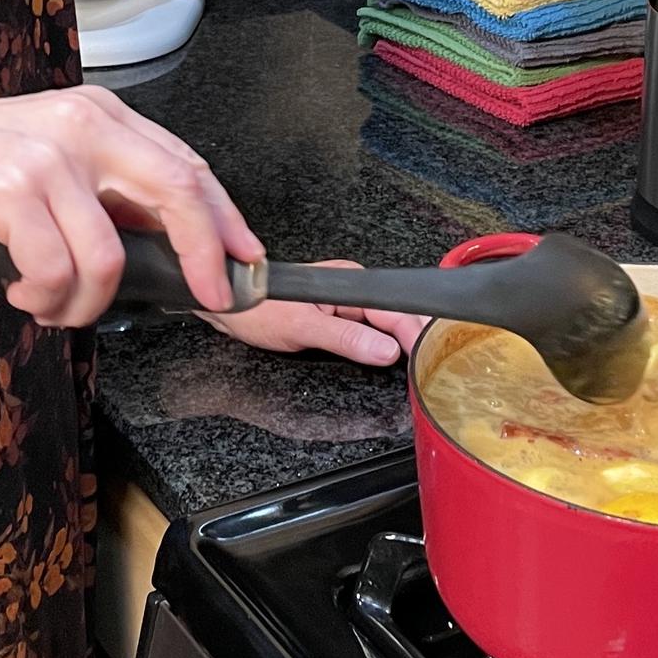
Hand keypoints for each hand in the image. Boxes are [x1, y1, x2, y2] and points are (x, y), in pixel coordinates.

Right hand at [0, 86, 260, 327]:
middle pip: (178, 194)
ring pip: (109, 258)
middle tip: (206, 299)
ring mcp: (47, 154)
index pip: (188, 167)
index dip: (225, 221)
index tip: (244, 262)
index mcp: (101, 114)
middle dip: (201, 259)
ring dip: (85, 303)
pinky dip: (45, 299)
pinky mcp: (10, 188)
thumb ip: (107, 190)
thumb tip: (171, 245)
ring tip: (53, 305)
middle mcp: (83, 123)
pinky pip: (56, 271)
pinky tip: (23, 293)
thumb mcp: (49, 160)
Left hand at [207, 260, 425, 368]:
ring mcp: (345, 305)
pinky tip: (390, 362)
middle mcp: (351, 292)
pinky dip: (382, 348)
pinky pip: (369, 333)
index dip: (416, 337)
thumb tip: (386, 350)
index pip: (396, 312)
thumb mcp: (302, 328)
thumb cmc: (256, 310)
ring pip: (385, 328)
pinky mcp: (337, 319)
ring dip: (401, 345)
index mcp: (349, 285)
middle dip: (415, 341)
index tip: (429, 361)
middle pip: (396, 319)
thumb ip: (346, 339)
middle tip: (429, 372)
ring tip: (418, 368)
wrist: (227, 307)